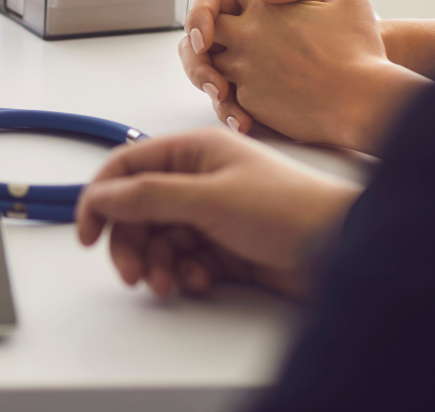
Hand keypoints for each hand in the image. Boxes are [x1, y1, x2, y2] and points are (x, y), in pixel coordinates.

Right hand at [77, 128, 360, 299]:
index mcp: (193, 152)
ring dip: (156, 264)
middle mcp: (199, 179)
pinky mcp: (226, 247)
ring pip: (159, 240)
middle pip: (138, 211)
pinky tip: (201, 280)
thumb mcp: (208, 198)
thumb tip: (101, 195)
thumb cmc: (290, 209)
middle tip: (131, 272)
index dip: (101, 199)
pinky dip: (184, 274)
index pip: (126, 169)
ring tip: (168, 282)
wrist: (347, 247)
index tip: (86, 233)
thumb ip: (147, 197)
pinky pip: (184, 261)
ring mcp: (212, 214)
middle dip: (130, 243)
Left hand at [209, 0, 428, 150]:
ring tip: (236, 64)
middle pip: (202, 18)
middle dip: (206, 20)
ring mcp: (242, 68)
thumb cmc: (359, 50)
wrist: (361, 101)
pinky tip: (248, 95)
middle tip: (218, 29)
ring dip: (215, 58)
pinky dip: (228, 94)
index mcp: (265, 5)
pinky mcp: (246, 98)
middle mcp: (246, 34)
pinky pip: (222, 93)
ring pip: (207, 58)